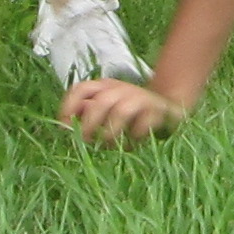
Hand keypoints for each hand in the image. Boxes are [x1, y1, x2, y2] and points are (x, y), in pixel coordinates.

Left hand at [59, 77, 187, 144]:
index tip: (63, 128)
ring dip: (111, 132)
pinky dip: (136, 135)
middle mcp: (120, 88)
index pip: (81, 89)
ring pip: (121, 111)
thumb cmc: (130, 112)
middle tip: (87, 142)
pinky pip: (143, 122)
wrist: (170, 105)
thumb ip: (88, 114)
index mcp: (104, 86)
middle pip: (100, 102)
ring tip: (109, 146)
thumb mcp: (107, 111)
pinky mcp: (157, 110)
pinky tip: (133, 144)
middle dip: (90, 125)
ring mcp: (140, 97)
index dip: (69, 107)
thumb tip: (66, 126)